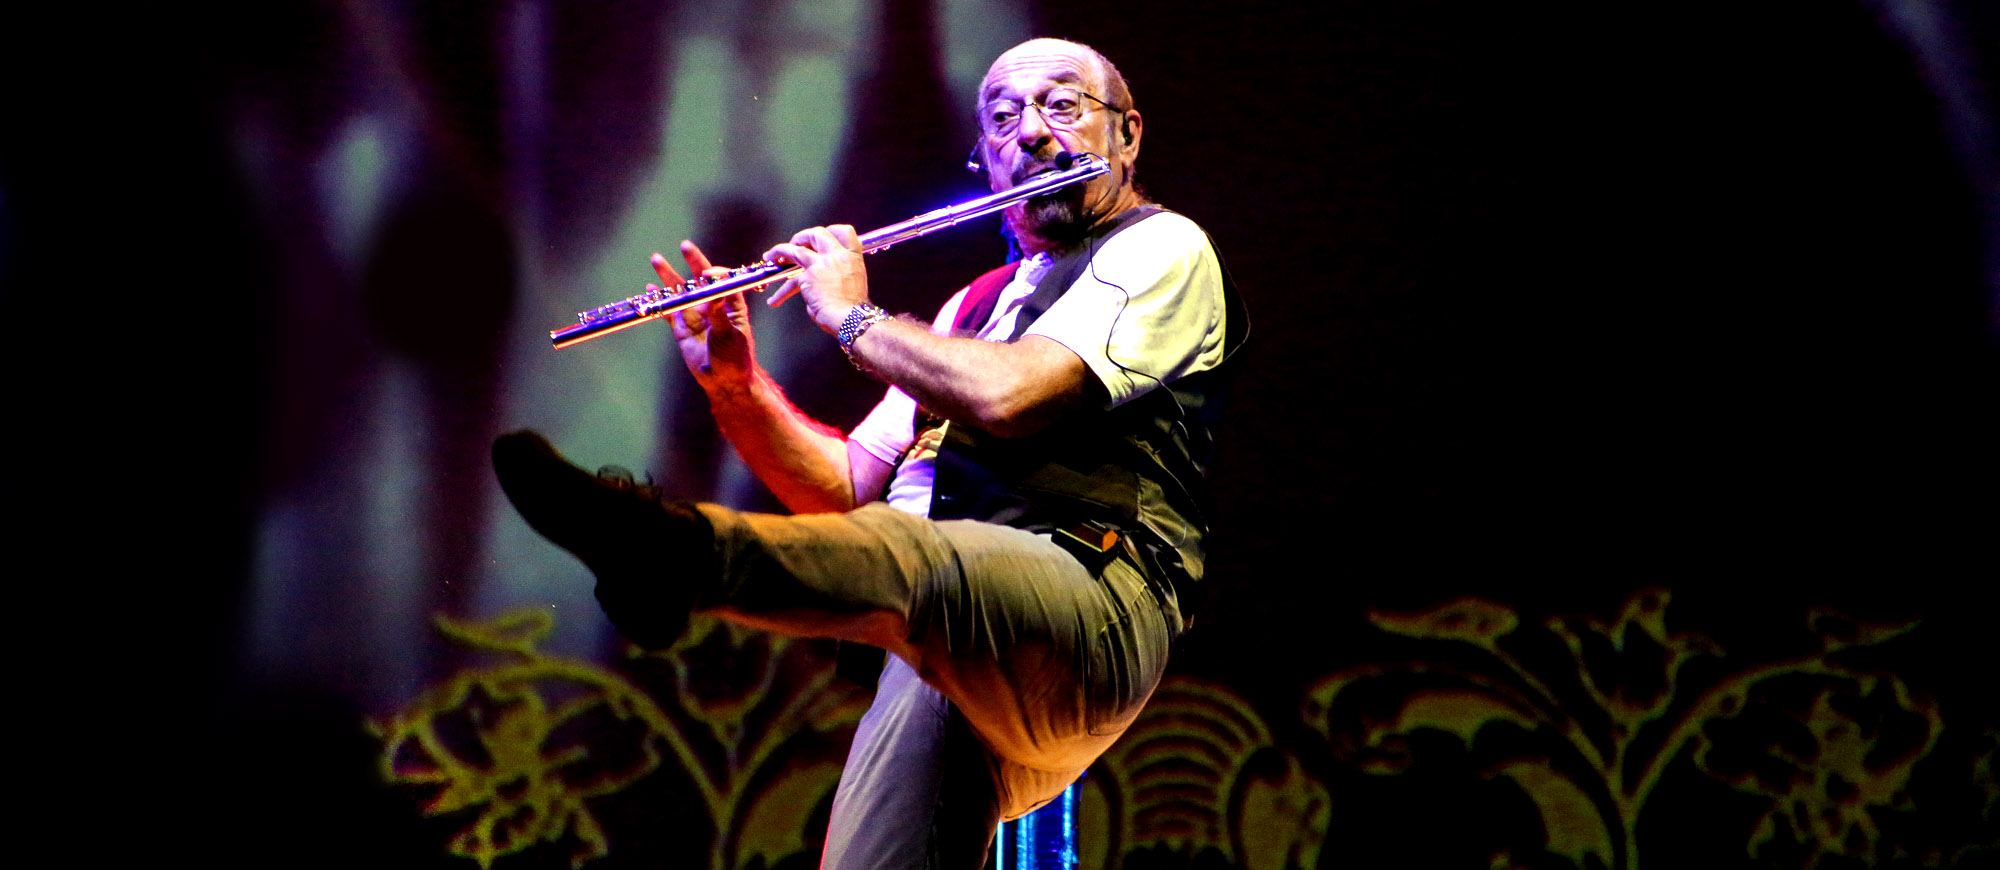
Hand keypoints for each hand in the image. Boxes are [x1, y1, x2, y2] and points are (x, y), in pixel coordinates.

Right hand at [657, 241, 753, 391]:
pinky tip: (650, 289)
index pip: (724, 281)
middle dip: (693, 262)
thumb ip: (719, 314)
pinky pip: (668, 311)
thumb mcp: (730, 335)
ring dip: (669, 277)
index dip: (715, 273)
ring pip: (681, 292)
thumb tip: (712, 291)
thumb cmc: (735, 358)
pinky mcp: (682, 329)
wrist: (724, 381)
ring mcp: (696, 316)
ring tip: (656, 259)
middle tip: (684, 245)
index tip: (707, 273)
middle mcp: (713, 306)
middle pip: (700, 279)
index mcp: (732, 305)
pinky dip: (659, 301)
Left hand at [762, 224, 869, 335]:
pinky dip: (780, 293)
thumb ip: (839, 272)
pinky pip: (789, 282)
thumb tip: (822, 276)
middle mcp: (837, 256)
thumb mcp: (854, 281)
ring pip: (795, 249)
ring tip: (770, 257)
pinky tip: (774, 301)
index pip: (844, 232)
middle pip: (817, 233)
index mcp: (852, 257)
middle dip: (802, 237)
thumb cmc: (854, 307)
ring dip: (779, 251)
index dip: (831, 231)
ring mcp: (821, 264)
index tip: (819, 239)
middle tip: (794, 244)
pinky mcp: (807, 277)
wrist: (851, 318)